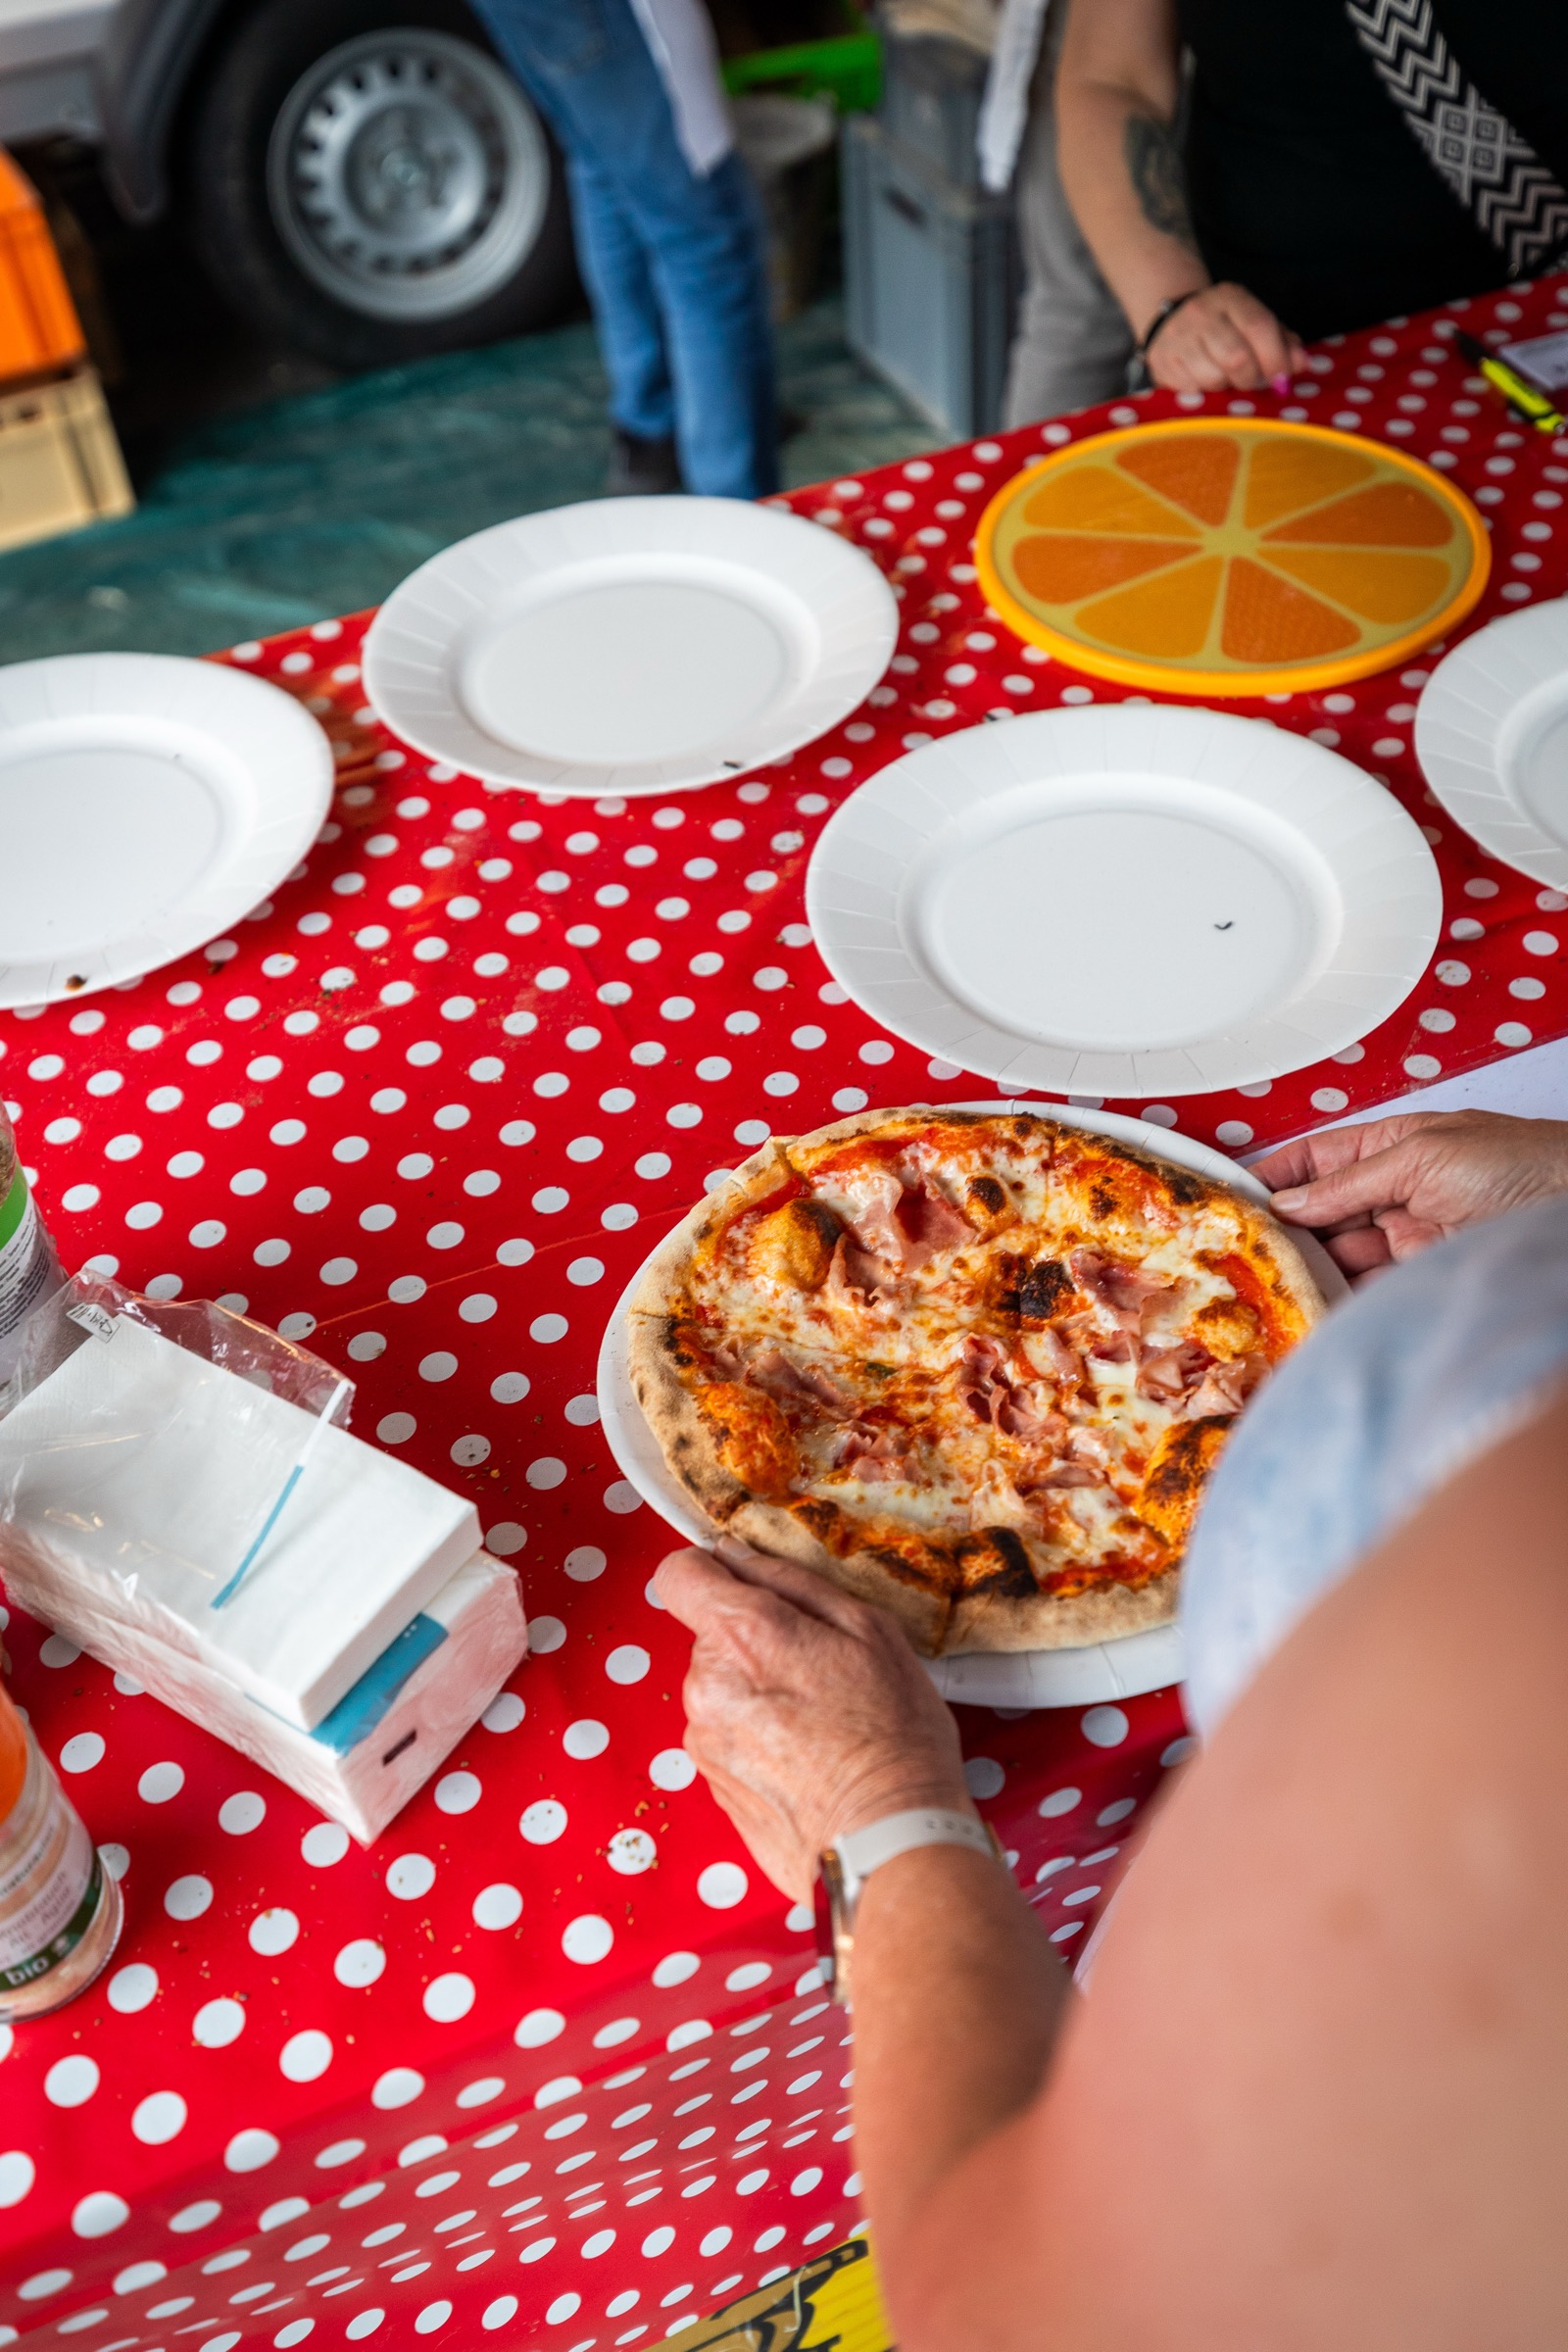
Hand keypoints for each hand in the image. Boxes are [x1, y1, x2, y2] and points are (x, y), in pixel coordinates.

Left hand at [652, 1538, 972, 1905]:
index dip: (711, 1572)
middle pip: (711, 1639)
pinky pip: (728, 1741)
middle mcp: (707, 1687)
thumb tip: (739, 1556)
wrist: (887, 1844)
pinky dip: (760, 1743)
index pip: (679, 1575)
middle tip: (821, 1672)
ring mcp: (704, 1743)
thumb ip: (792, 1583)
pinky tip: (809, 1761)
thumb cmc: (893, 1736)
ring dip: (758, 1697)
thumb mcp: (869, 1630)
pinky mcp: (713, 1789)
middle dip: (756, 1644)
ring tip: (821, 1726)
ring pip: (722, 1692)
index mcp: (742, 1635)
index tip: (745, 1586)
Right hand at [1144, 283, 1304, 391]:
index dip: (1276, 358)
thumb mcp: (1254, 325)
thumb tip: (1302, 363)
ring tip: (1226, 379)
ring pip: (1214, 378)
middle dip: (1252, 378)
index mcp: (1230, 297)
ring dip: (1226, 387)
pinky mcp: (1161, 361)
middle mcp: (1201, 312)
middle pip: (1237, 358)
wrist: (1172, 322)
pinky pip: (1192, 389)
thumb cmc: (1225, 329)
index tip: (1283, 379)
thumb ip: (1281, 343)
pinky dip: (1204, 392)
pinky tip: (1204, 380)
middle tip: (1253, 382)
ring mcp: (1177, 336)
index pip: (1260, 326)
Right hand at [1255, 1110, 1567, 1277]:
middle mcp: (1394, 1191)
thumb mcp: (1423, 1157)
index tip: (1230, 1198)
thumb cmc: (1523, 1161)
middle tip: (1239, 1256)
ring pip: (1340, 1257)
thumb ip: (1350, 1183)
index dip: (1272, 1176)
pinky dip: (1341, 1302)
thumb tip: (1290, 1202)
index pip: (1314, 1160)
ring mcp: (1408, 1238)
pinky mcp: (1423, 1278)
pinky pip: (1370, 1291)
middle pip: (1319, 1215)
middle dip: (1282, 1233)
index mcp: (1389, 1146)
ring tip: (1268, 1289)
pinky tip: (1313, 1309)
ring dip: (1307, 1271)